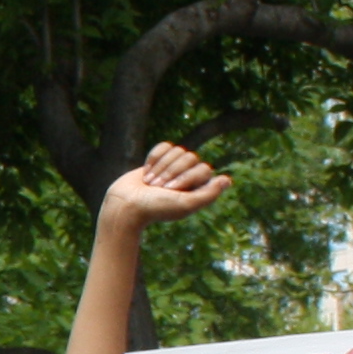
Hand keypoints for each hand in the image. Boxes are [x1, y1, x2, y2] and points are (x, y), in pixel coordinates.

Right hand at [98, 142, 231, 237]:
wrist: (125, 204)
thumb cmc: (154, 207)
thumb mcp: (184, 204)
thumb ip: (208, 195)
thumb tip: (227, 180)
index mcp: (199, 189)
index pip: (203, 168)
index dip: (186, 177)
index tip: (171, 191)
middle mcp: (189, 177)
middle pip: (191, 157)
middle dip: (171, 171)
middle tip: (159, 188)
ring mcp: (174, 167)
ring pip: (178, 150)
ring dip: (161, 167)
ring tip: (151, 183)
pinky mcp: (159, 159)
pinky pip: (165, 146)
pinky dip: (153, 157)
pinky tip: (146, 172)